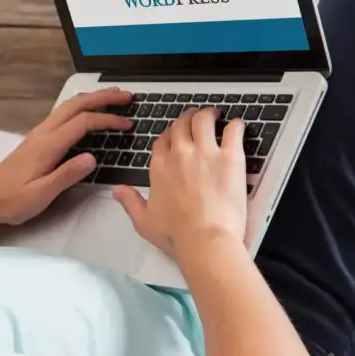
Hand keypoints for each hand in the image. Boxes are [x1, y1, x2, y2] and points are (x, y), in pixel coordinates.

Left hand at [0, 88, 132, 225]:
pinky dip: (79, 109)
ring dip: (91, 100)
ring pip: (67, 107)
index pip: (83, 122)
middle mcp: (42, 134)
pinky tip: (87, 114)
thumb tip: (92, 158)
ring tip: (112, 98)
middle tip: (126, 96)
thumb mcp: (41, 194)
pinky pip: (61, 116)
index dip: (108, 120)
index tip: (127, 124)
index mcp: (47, 145)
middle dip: (102, 97)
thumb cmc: (11, 200)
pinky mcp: (35, 140)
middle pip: (75, 105)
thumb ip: (67, 175)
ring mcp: (37, 135)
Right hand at [113, 108, 247, 258]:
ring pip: (204, 120)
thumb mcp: (144, 221)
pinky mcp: (230, 157)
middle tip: (195, 118)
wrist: (204, 240)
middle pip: (182, 124)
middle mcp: (180, 155)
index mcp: (160, 167)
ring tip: (215, 115)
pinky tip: (236, 127)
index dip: (170, 135)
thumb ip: (130, 202)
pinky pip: (233, 130)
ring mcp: (205, 153)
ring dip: (209, 114)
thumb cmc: (177, 234)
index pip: (163, 140)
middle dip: (188, 118)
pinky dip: (236, 126)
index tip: (176, 137)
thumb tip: (117, 191)